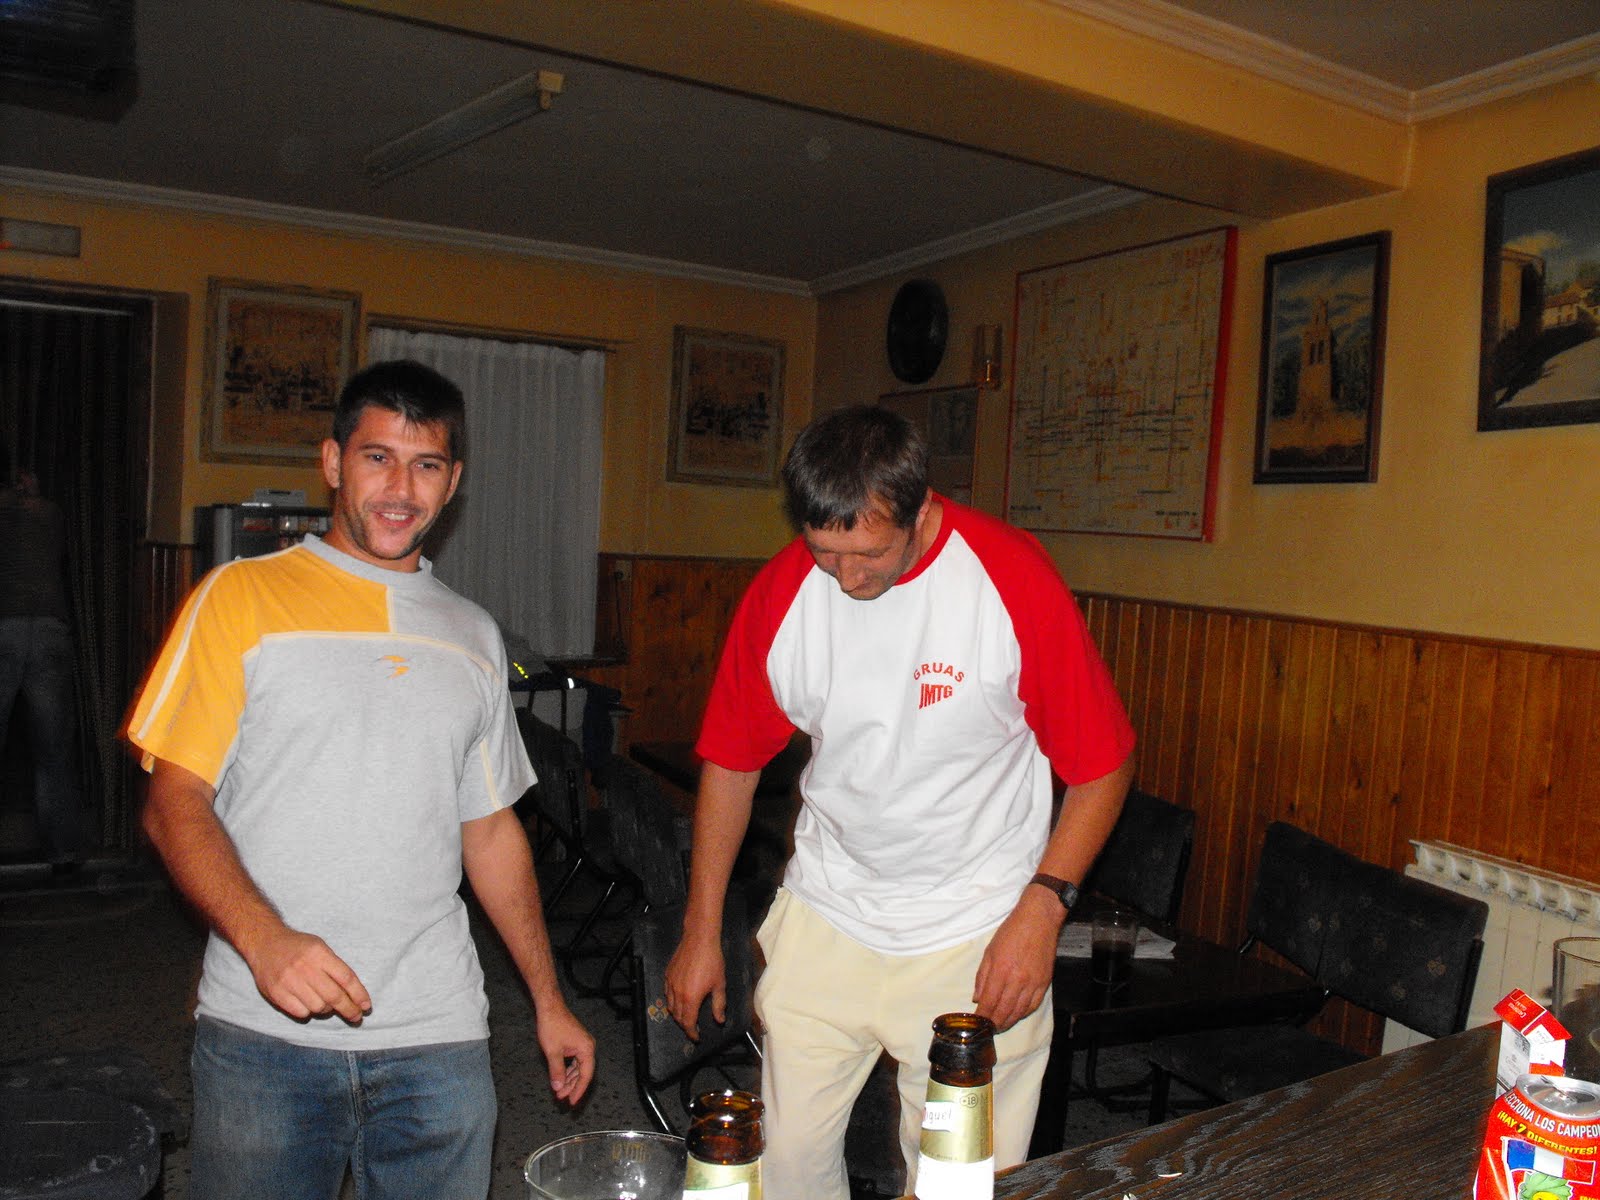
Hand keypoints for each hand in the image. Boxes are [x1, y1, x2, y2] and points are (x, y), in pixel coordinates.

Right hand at [248, 926, 371, 1023]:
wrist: (265, 943)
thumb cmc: (298, 947)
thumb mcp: (320, 947)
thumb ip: (335, 967)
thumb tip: (354, 994)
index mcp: (319, 954)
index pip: (346, 978)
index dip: (359, 994)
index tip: (367, 1006)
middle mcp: (305, 968)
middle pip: (334, 996)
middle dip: (349, 1009)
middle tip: (356, 1017)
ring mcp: (289, 981)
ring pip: (318, 1007)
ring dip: (327, 1010)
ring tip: (327, 1005)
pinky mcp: (276, 993)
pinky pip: (300, 1012)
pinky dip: (309, 1012)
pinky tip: (309, 1005)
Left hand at [535, 1000, 595, 1104]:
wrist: (549, 1007)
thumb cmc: (552, 1025)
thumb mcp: (553, 1052)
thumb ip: (556, 1071)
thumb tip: (558, 1087)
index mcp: (587, 1049)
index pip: (586, 1075)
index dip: (579, 1090)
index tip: (572, 1101)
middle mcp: (588, 1047)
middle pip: (583, 1072)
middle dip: (572, 1086)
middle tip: (562, 1097)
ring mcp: (582, 1044)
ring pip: (578, 1067)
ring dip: (569, 1079)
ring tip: (559, 1090)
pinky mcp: (576, 1042)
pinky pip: (574, 1061)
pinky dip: (567, 1070)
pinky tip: (560, 1077)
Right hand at [664, 931, 725, 1040]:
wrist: (699, 939)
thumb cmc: (712, 960)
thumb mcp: (719, 984)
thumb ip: (719, 1004)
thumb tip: (720, 1020)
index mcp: (691, 998)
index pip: (688, 1023)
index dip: (692, 1033)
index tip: (696, 1037)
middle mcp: (677, 993)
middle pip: (677, 1017)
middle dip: (685, 1025)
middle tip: (693, 1026)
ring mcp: (670, 984)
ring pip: (670, 1006)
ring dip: (677, 1014)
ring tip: (686, 1014)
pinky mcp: (667, 975)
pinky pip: (666, 993)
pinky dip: (672, 1001)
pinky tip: (679, 998)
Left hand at [972, 888, 1061, 1031]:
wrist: (1039, 921)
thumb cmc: (1011, 932)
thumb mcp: (989, 951)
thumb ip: (982, 976)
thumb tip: (977, 997)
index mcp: (1001, 971)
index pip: (989, 1002)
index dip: (982, 1016)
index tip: (977, 1023)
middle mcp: (1018, 980)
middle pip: (1004, 1011)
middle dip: (994, 1023)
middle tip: (987, 1028)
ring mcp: (1033, 983)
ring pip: (1019, 1012)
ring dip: (1008, 1021)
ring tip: (1000, 1025)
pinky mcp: (1045, 983)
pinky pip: (1033, 1005)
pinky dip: (1023, 1013)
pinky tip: (1016, 1015)